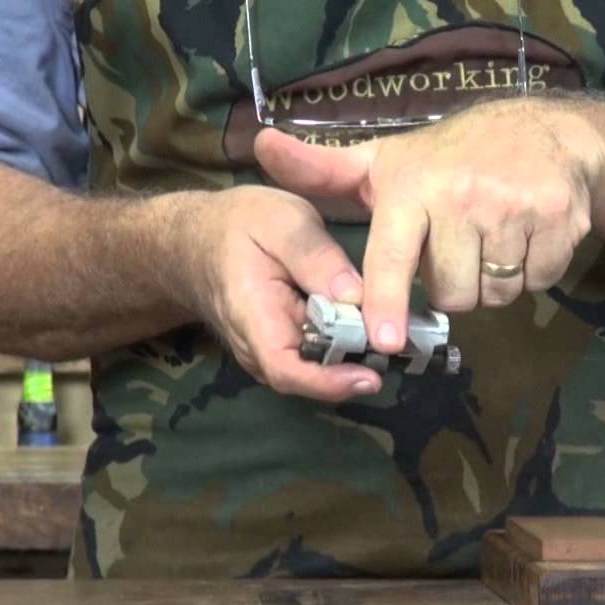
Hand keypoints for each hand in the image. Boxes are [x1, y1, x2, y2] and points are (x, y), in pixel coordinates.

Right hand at [177, 185, 381, 402]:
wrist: (199, 239)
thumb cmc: (238, 225)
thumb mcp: (280, 221)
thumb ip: (316, 257)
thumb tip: (357, 297)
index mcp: (252, 316)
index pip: (285, 369)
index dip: (327, 382)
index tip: (369, 378)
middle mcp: (258, 347)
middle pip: (309, 377)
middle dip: (356, 369)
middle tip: (406, 350)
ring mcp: (270, 351)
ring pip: (317, 369)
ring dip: (355, 360)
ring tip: (397, 340)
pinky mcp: (285, 345)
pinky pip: (317, 357)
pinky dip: (347, 349)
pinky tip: (376, 330)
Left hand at [255, 98, 604, 353]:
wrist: (548, 134)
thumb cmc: (451, 157)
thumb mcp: (384, 161)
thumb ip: (323, 170)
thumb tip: (262, 147)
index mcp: (411, 188)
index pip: (393, 256)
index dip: (388, 301)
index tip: (385, 341)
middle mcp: (462, 198)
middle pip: (451, 293)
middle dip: (452, 285)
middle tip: (455, 250)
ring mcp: (515, 210)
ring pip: (494, 294)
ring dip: (491, 284)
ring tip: (489, 243)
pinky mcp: (559, 223)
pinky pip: (536, 283)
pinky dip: (530, 274)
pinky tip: (523, 240)